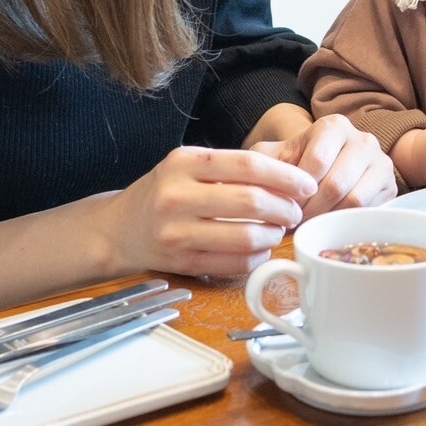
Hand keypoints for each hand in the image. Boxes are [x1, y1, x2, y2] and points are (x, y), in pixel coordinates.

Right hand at [100, 146, 316, 277]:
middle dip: (285, 208)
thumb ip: (231, 168)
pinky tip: (260, 249)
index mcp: (184, 162)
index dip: (285, 175)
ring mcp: (176, 231)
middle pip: (251, 201)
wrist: (118, 229)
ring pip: (245, 236)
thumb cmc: (164, 191)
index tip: (306, 185)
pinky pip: (233, 263)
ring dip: (273, 235)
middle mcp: (176, 195)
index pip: (248, 164)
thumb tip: (290, 181)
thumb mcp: (188, 166)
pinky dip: (256, 257)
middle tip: (296, 212)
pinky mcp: (180, 262)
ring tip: (278, 230)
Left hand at [250, 114, 396, 217]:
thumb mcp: (275, 157)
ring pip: (355, 201)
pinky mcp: (391, 187)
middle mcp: (363, 140)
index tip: (284, 208)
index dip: (297, 192)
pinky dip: (347, 224)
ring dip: (328, 220)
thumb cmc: (297, 164)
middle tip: (295, 224)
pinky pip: (369, 212)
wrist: (329, 168)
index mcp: (333, 126)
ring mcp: (381, 163)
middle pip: (336, 185)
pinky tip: (331, 225)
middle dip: (311, 210)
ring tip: (311, 226)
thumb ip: (261, 165)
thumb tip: (258, 188)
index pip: (316, 163)